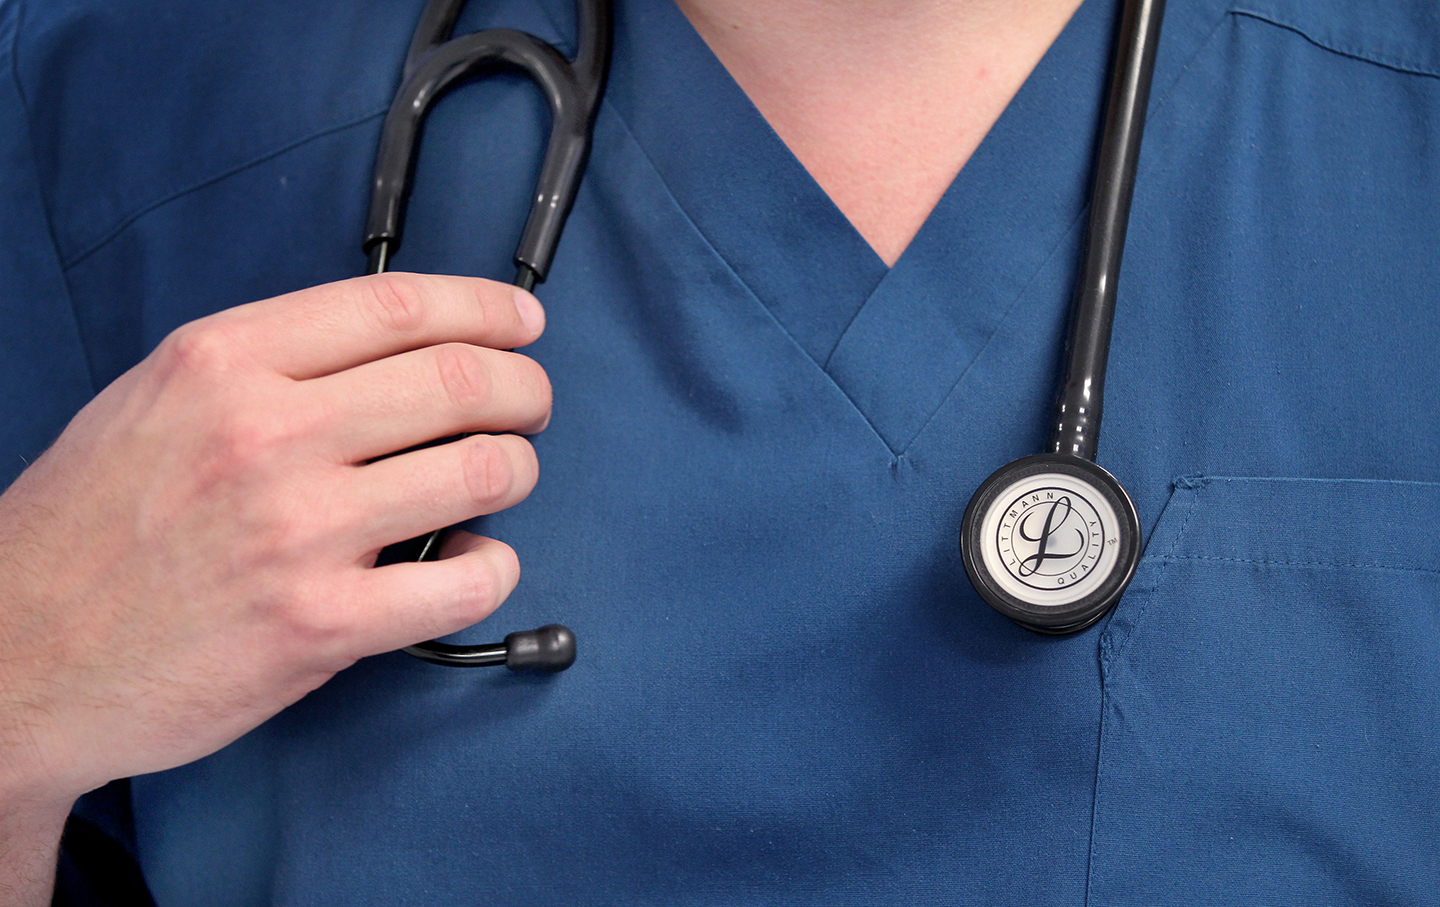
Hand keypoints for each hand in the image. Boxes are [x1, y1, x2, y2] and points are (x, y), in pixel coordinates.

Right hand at [0, 273, 549, 807]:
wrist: (17, 657)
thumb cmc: (86, 530)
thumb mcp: (154, 401)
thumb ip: (266, 366)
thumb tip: (391, 352)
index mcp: (223, 363)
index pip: (396, 305)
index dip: (485, 308)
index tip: (521, 322)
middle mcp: (267, 435)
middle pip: (459, 381)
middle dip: (523, 389)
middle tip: (529, 405)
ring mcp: (298, 533)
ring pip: (482, 472)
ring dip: (518, 470)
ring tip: (502, 479)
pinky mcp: (321, 626)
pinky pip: (464, 584)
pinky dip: (493, 568)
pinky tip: (475, 562)